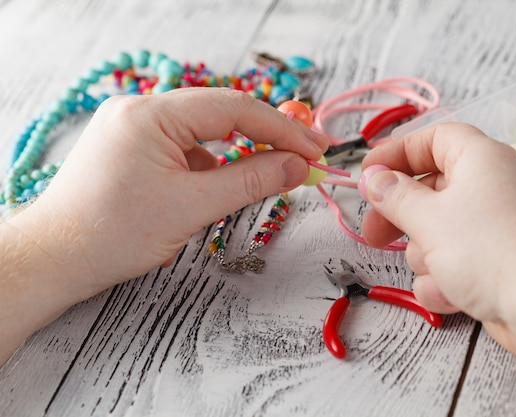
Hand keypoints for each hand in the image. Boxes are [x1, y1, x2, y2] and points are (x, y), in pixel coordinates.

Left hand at [10, 87, 326, 295]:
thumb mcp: (192, 206)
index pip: (234, 108)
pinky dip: (207, 170)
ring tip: (260, 183)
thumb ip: (251, 181)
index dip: (282, 129)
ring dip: (234, 159)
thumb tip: (298, 166)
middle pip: (220, 116)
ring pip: (203, 136)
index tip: (316, 149)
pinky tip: (206, 196)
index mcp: (152, 113)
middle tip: (305, 158)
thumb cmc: (112, 233)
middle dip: (265, 138)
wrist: (54, 260)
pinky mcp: (132, 149)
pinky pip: (183, 151)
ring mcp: (134, 128)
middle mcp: (141, 110)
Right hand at [359, 122, 515, 360]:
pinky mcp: (503, 263)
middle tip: (373, 236)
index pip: (434, 139)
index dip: (397, 153)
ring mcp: (500, 228)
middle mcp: (494, 188)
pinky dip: (447, 279)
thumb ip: (394, 196)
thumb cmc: (489, 249)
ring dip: (427, 255)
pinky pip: (461, 262)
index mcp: (482, 160)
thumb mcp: (429, 218)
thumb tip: (373, 179)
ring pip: (442, 232)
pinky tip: (449, 295)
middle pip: (432, 190)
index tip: (368, 175)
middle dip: (401, 216)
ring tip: (436, 271)